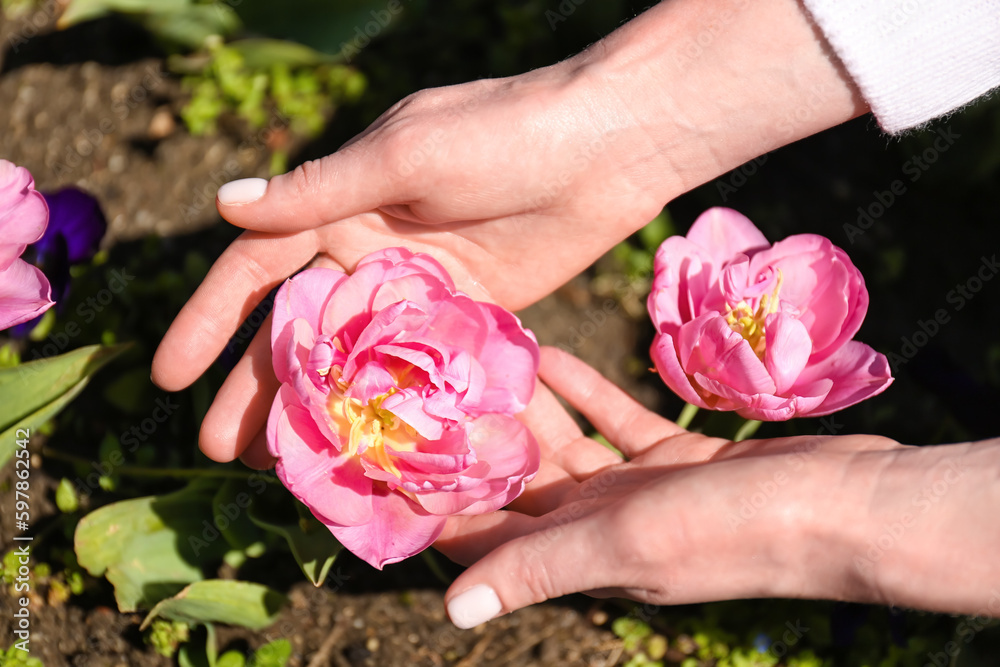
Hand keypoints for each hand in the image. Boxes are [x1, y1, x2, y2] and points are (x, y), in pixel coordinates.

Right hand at [152, 0, 864, 465]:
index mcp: (340, 202)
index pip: (258, 269)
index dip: (210, 321)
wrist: (607, 149)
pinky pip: (413, 368)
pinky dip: (387, 404)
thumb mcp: (405, 155)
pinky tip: (364, 446)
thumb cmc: (502, 134)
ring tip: (281, 465)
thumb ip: (321, 191)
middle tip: (221, 451)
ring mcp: (417, 288)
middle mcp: (369, 248)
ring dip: (316, 406)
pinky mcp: (465, 316)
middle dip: (256, 385)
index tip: (170, 377)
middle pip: (298, 328)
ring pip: (351, 358)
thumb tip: (223, 201)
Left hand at [437, 346, 910, 627]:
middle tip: (427, 386)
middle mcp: (602, 527)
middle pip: (518, 486)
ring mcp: (640, 493)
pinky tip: (549, 354)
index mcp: (580, 554)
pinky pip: (613, 421)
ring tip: (480, 360)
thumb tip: (450, 612)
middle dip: (475, 442)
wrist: (844, 506)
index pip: (487, 539)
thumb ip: (538, 567)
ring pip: (563, 447)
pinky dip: (581, 392)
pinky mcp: (677, 459)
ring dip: (524, 410)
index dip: (437, 507)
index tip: (389, 457)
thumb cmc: (733, 531)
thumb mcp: (625, 545)